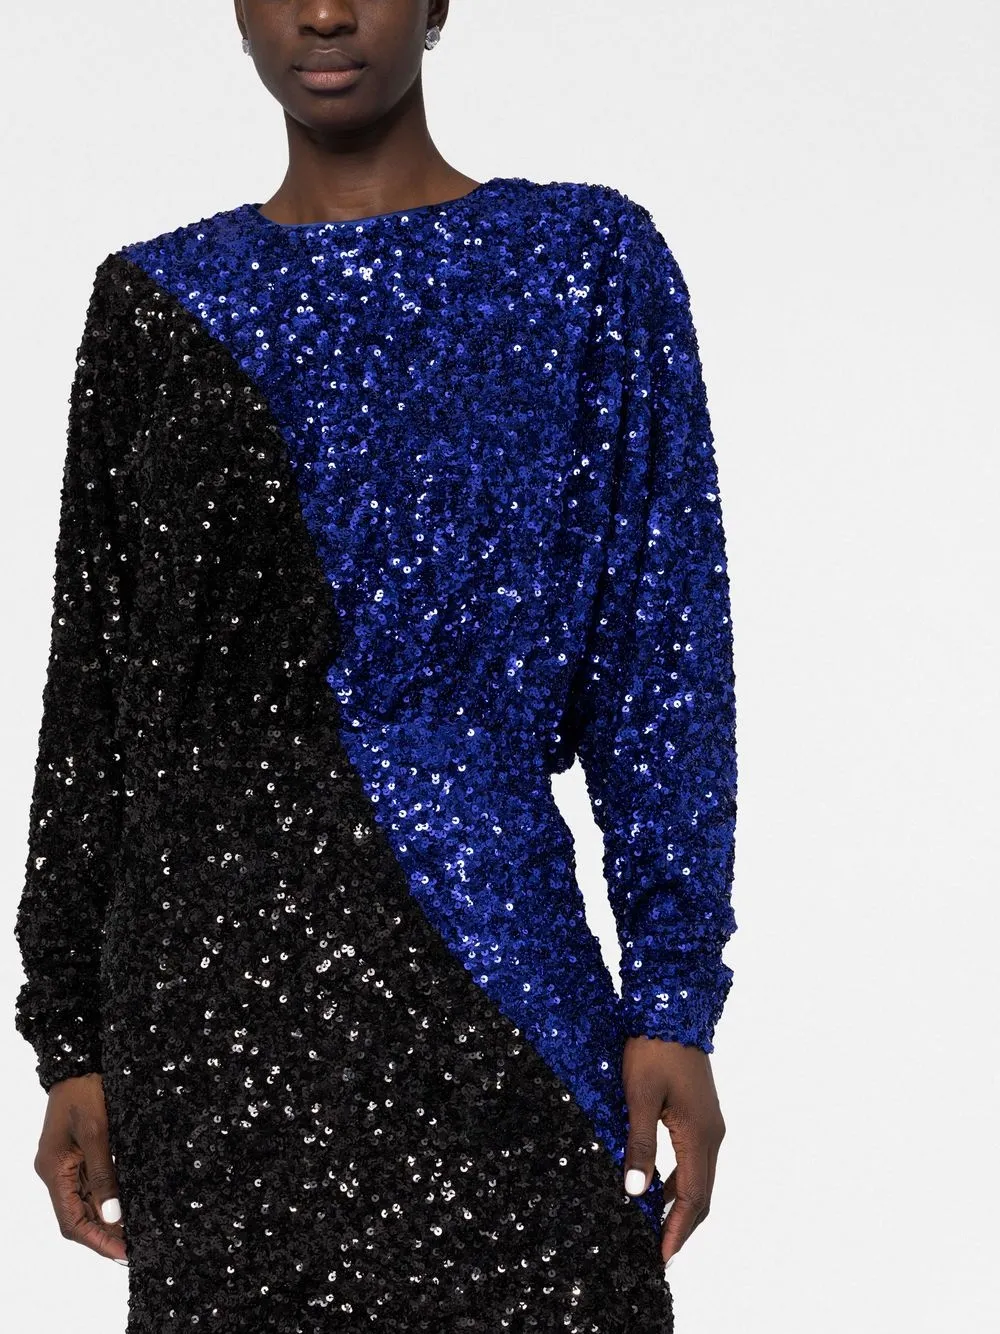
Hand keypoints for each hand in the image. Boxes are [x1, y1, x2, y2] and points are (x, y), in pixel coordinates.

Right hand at [33, 1072, 127, 1263]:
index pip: (71, 1221)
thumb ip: (104, 1174)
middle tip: (134, 1247)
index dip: (96, 1241)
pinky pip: (90, 1185)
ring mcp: (66, 1164)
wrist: (79, 1063)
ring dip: (106, 1219)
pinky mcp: (78, 1154)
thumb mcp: (98, 1132)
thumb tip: (112, 1214)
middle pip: (77, 1216)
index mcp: (54, 1171)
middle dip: (104, 1234)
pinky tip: (126, 1205)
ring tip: (135, 1232)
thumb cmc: (84, 1092)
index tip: (122, 1254)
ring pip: (84, 1203)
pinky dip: (107, 1198)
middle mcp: (56, 1173)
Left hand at [621, 1037, 725, 1265]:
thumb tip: (635, 1193)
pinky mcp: (701, 1114)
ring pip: (698, 1177)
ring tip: (654, 1228)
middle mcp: (711, 1134)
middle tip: (659, 1252)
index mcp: (698, 1134)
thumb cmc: (653, 1050)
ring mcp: (709, 1124)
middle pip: (701, 1194)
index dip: (677, 1230)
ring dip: (679, 1205)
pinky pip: (694, 1159)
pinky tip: (656, 1187)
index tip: (662, 1257)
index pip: (692, 1198)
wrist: (671, 1011)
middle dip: (681, 1226)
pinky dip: (679, 1181)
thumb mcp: (639, 1097)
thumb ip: (639, 1145)